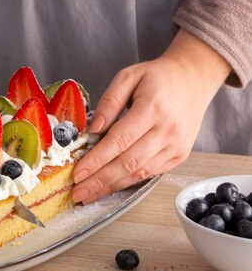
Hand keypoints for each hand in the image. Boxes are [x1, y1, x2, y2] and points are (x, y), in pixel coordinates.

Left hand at [72, 30, 230, 203]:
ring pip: (139, 173)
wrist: (194, 79)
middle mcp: (168, 131)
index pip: (119, 140)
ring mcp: (176, 146)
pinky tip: (110, 186)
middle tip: (78, 192)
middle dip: (100, 180)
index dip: (97, 159)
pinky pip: (150, 173)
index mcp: (153, 108)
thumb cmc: (157, 77)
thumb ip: (109, 101)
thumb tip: (93, 130)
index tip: (78, 173)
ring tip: (89, 194)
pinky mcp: (179, 155)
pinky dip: (128, 182)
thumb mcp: (128, 76)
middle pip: (128, 162)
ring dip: (112, 186)